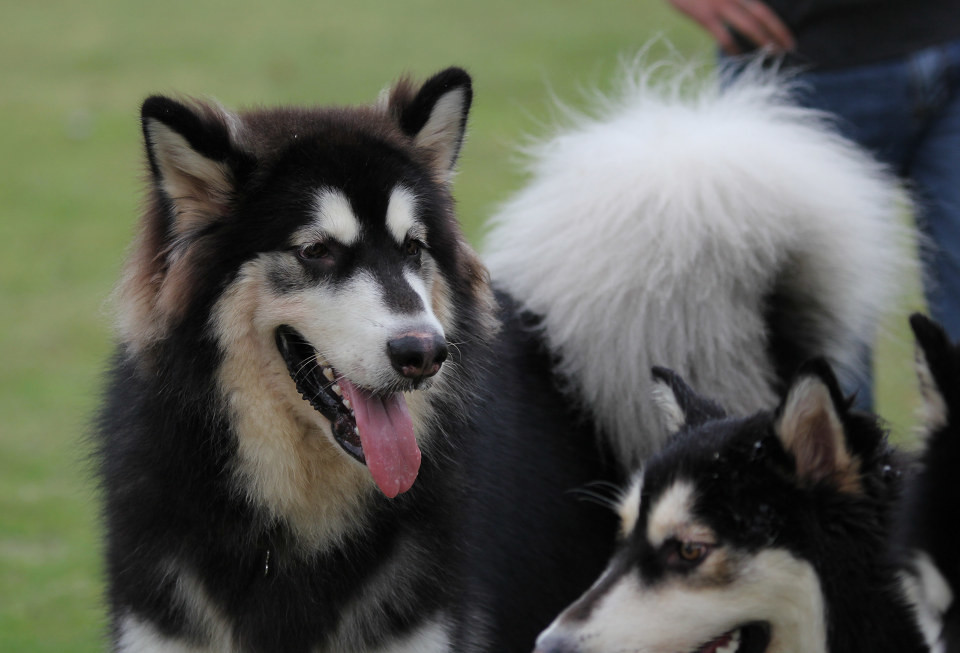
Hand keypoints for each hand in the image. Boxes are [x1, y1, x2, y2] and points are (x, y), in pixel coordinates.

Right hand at [667, 0, 794, 54]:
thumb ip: (734, 3)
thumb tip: (746, 17)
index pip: (764, 9)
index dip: (777, 24)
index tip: (787, 38)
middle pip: (761, 15)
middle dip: (777, 33)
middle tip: (788, 49)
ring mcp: (719, 5)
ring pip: (747, 25)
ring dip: (762, 40)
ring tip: (771, 54)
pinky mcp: (704, 16)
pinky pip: (723, 35)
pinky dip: (732, 47)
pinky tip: (738, 55)